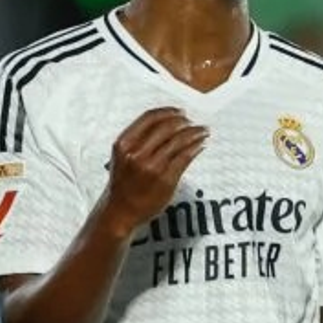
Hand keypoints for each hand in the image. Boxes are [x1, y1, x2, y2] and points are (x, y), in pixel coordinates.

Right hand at [101, 108, 207, 236]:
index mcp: (124, 143)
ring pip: (179, 141)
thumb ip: (138, 139)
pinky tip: (200, 145)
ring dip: (194, 133)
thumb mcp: (122, 156)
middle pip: (166, 127)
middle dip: (184, 122)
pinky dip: (195, 148)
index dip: (168, 112)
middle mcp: (137, 153)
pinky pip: (185, 157)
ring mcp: (152, 166)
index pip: (149, 118)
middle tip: (193, 122)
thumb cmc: (123, 183)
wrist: (120, 211)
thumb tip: (167, 122)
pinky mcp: (165, 179)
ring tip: (203, 131)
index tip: (180, 112)